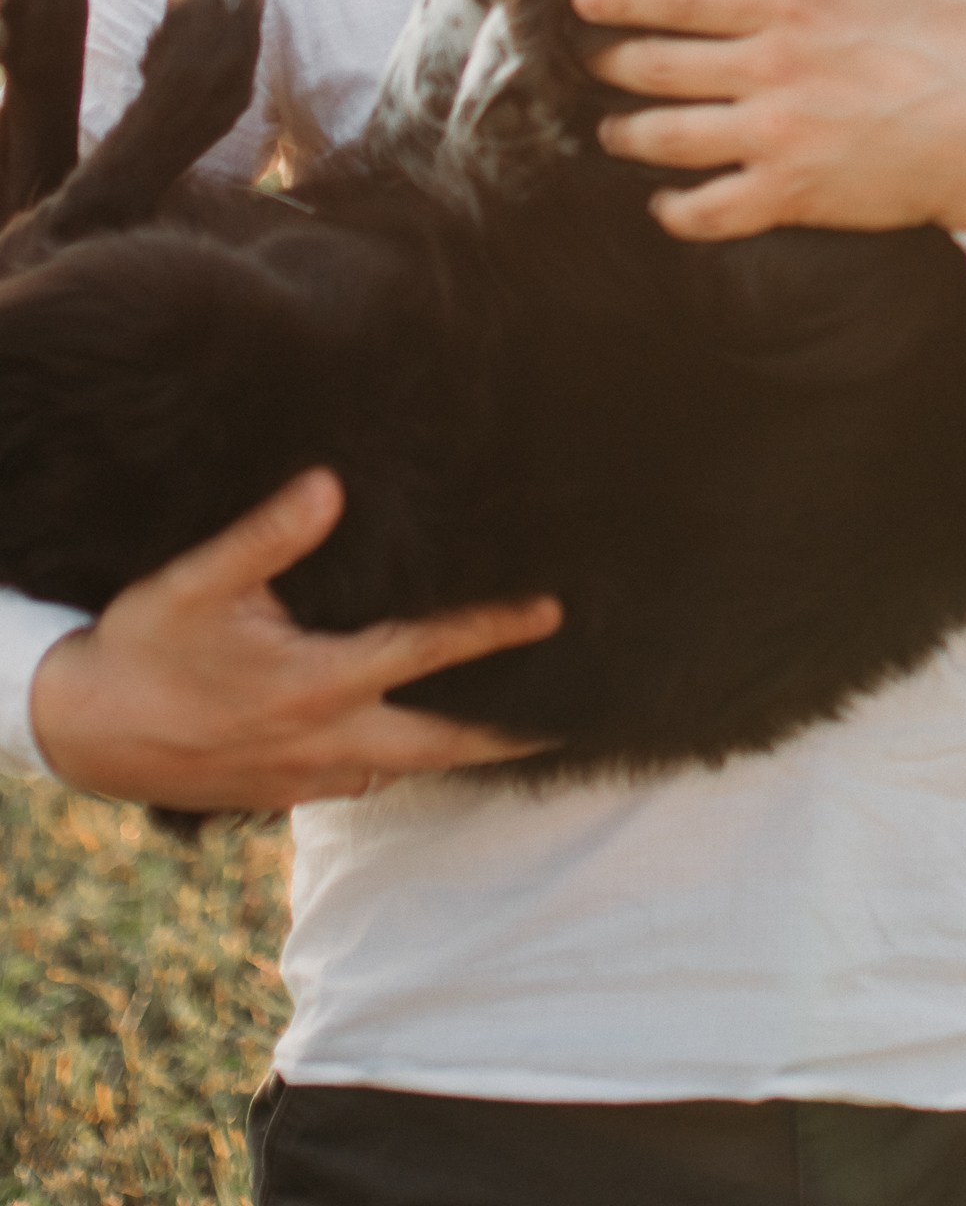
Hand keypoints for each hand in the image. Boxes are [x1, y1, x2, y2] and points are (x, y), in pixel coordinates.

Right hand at [29, 469, 560, 809]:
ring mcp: (303, 778)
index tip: (552, 613)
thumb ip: (268, 536)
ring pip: (401, 771)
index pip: (428, 651)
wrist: (81, 732)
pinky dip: (395, 767)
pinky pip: (357, 786)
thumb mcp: (197, 580)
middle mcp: (324, 741)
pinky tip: (406, 747)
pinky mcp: (279, 797)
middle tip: (567, 721)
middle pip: (440, 744)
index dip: (495, 630)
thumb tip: (329, 487)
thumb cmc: (142, 645)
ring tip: (503, 729)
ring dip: (453, 752)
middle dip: (505, 733)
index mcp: (317, 681)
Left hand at [573, 0, 965, 241]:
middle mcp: (769, 65)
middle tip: (586, 66)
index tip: (582, 0)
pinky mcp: (789, 191)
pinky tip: (663, 207)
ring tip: (611, 132)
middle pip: (655, 65)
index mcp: (794, 2)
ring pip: (665, 136)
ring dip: (626, 134)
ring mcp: (773, 132)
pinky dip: (675, 212)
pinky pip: (708, 209)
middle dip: (607, 65)